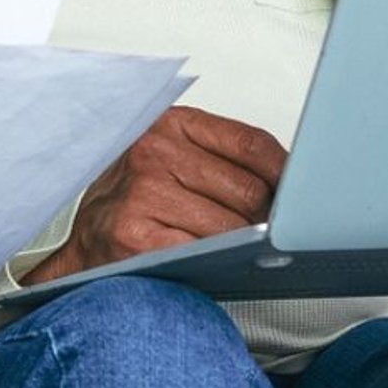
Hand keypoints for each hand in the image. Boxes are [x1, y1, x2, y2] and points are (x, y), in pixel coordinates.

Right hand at [22, 105, 285, 286]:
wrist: (84, 243)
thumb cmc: (136, 202)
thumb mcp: (174, 160)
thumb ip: (223, 161)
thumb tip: (293, 182)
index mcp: (168, 124)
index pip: (251, 143)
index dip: (287, 174)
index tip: (303, 194)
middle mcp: (153, 152)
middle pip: (249, 190)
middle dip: (267, 219)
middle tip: (268, 234)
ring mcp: (142, 194)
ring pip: (232, 227)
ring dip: (245, 246)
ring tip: (239, 250)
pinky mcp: (135, 236)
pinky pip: (204, 253)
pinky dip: (218, 262)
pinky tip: (215, 263)